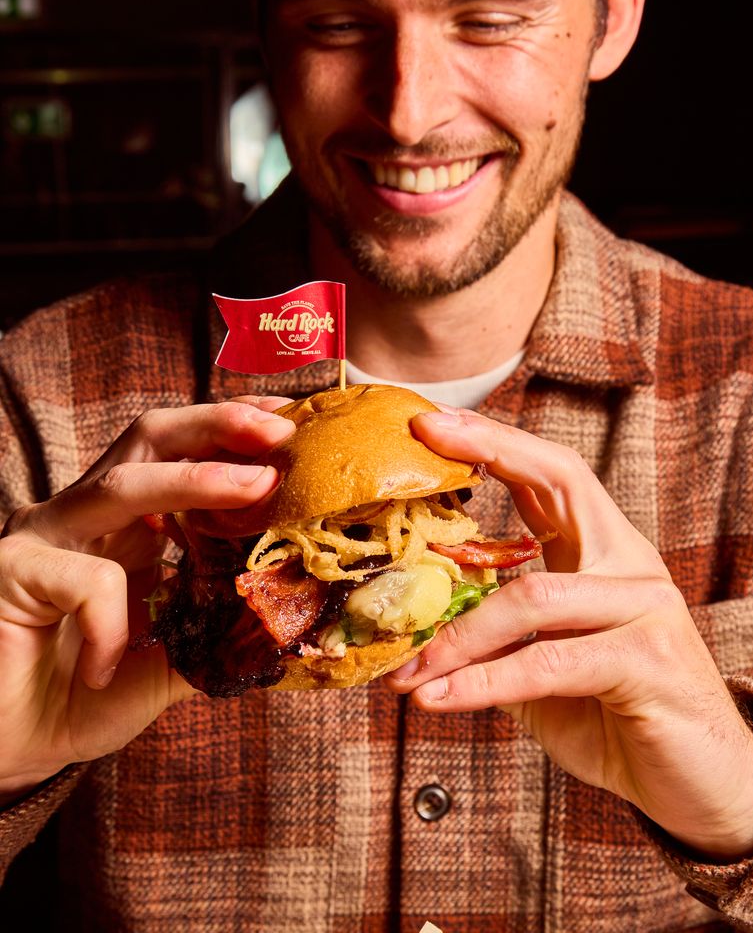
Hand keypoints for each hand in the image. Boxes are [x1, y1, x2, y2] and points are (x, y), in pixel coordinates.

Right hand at [0, 397, 293, 802]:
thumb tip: (302, 610)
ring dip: (196, 480)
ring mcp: (46, 536)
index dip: (235, 432)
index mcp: (130, 523)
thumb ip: (226, 626)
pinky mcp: (12, 572)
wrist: (8, 750)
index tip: (293, 423)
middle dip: (219, 424)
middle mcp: (87, 514)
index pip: (183, 450)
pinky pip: (84, 580)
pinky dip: (111, 621)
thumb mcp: (175, 657)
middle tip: (280, 432)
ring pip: (122, 486)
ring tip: (256, 487)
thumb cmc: (87, 697)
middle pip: (150, 436)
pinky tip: (106, 666)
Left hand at [388, 408, 752, 859]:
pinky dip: (484, 683)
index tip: (431, 424)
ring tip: (405, 667)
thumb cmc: (615, 719)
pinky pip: (549, 662)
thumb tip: (410, 624)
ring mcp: (647, 606)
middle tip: (423, 442)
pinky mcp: (650, 661)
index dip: (495, 441)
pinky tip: (437, 699)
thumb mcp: (541, 672)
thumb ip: (492, 640)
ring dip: (457, 634)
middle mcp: (630, 564)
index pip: (552, 474)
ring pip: (534, 595)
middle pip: (563, 479)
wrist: (702, 786)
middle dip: (491, 449)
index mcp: (605, 553)